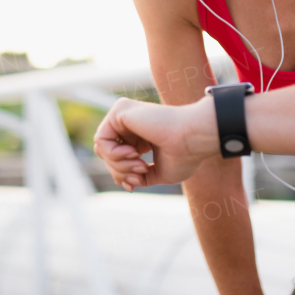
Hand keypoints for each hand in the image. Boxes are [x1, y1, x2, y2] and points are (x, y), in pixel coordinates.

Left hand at [92, 96, 218, 189]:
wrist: (193, 139)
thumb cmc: (184, 155)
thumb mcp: (158, 173)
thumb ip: (139, 176)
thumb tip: (123, 182)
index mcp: (140, 136)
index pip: (117, 158)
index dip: (122, 174)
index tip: (136, 183)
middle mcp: (130, 124)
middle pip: (107, 155)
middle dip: (120, 171)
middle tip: (140, 173)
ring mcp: (125, 116)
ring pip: (103, 148)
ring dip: (118, 165)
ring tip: (140, 164)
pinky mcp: (120, 110)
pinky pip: (101, 139)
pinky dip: (113, 154)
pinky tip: (134, 153)